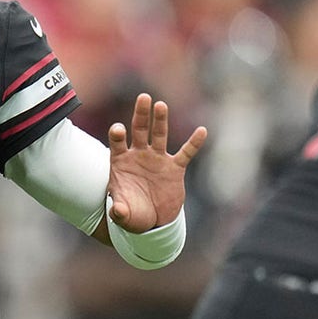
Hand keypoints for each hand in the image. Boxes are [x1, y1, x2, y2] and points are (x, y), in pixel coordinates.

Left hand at [106, 93, 206, 232]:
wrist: (152, 221)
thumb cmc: (132, 213)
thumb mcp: (124, 215)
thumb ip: (119, 211)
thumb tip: (116, 212)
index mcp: (121, 162)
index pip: (117, 143)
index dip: (117, 135)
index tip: (118, 129)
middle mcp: (138, 155)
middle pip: (139, 130)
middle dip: (141, 114)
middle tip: (143, 97)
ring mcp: (157, 159)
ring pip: (159, 135)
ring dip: (161, 120)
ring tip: (161, 105)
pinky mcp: (174, 168)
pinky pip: (186, 153)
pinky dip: (194, 143)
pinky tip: (201, 131)